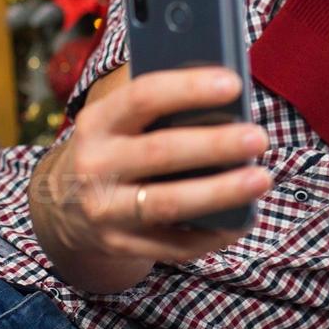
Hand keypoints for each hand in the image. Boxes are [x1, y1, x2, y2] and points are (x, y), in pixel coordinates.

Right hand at [33, 67, 271, 279]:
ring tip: (262, 179)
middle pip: (160, 152)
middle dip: (215, 144)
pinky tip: (243, 219)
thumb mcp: (121, 117)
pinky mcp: (120, 245)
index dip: (189, 88)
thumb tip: (226, 88)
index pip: (143, 96)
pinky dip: (212, 234)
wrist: (66, 203)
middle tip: (259, 137)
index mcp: (98, 121)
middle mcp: (95, 165)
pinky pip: (173, 245)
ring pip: (168, 203)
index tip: (233, 83)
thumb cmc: (119, 144)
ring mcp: (105, 210)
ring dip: (220, 192)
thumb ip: (162, 100)